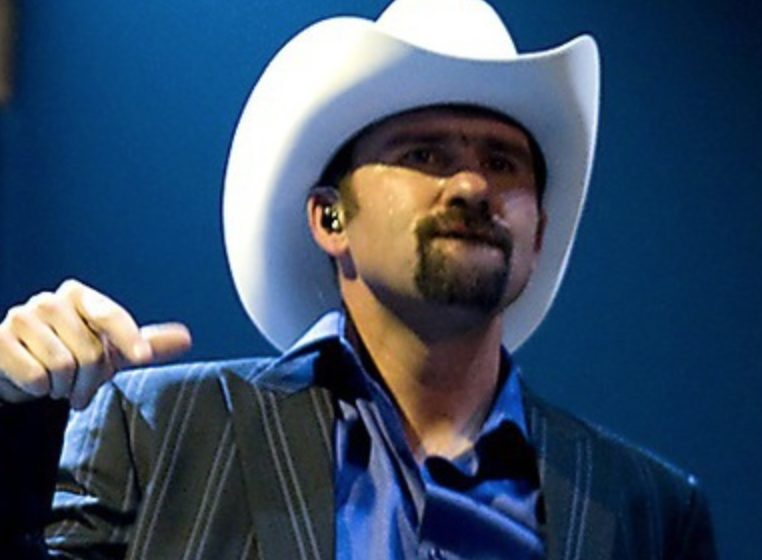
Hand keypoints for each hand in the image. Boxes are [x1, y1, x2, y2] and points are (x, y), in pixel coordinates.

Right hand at [0, 279, 191, 409]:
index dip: (128, 338)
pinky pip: (34, 376)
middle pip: (89, 351)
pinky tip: (35, 383)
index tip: (142, 356)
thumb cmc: (70, 356)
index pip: (110, 316)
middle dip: (90, 380)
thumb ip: (146, 344)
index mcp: (79, 296)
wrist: (21, 373)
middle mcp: (49, 301)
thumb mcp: (112, 351)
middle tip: (80, 385)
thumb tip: (186, 338)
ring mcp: (20, 318)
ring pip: (62, 366)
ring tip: (59, 383)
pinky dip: (38, 389)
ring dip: (64, 387)